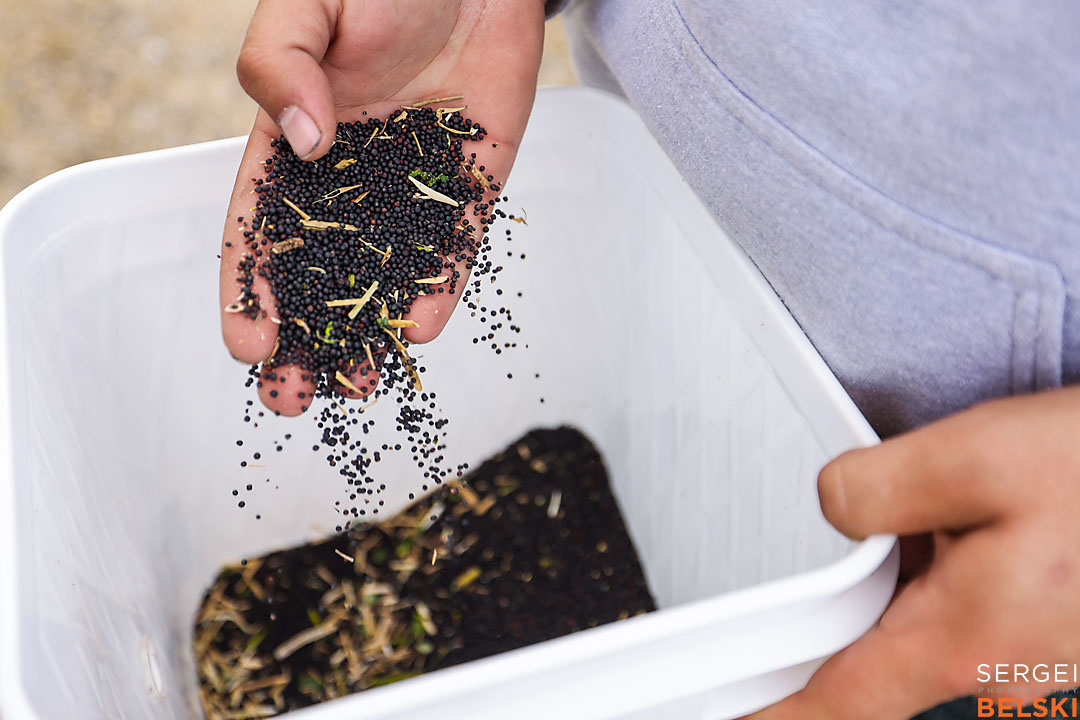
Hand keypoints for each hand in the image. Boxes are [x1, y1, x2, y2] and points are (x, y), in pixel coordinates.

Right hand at [219, 0, 544, 414]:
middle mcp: (351, 178)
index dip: (249, 288)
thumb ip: (279, 68)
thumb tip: (304, 145)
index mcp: (294, 143)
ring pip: (385, 273)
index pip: (261, 228)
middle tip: (293, 396)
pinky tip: (420, 327)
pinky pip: (453, 245)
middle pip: (319, 271)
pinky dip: (438, 286)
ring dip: (368, 332)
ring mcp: (412, 188)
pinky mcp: (470, 185)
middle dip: (304, 337)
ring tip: (360, 382)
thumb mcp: (304, 7)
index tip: (246, 343)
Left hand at [748, 387, 1079, 719]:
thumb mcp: (982, 457)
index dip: (778, 718)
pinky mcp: (1049, 624)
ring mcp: (1030, 650)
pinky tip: (993, 513)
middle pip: (878, 655)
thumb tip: (832, 506)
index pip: (839, 700)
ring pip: (928, 621)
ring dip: (916, 566)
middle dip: (850, 607)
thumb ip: (879, 489)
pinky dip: (954, 559)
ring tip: (972, 510)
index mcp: (965, 636)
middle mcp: (999, 661)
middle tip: (880, 540)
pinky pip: (971, 604)